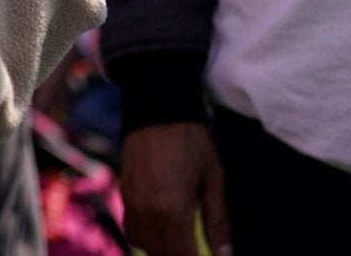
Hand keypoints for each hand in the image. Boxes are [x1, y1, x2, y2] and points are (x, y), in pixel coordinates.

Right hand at [120, 122, 230, 255]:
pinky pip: (133, 230)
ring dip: (163, 250)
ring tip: (181, 240)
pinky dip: (147, 237)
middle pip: (163, 255)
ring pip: (146, 245)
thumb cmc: (191, 141)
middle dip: (181, 255)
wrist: (157, 109)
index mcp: (173, 211)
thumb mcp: (213, 179)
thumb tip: (226, 254)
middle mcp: (148, 213)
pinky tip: (161, 228)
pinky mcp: (124, 195)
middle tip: (197, 247)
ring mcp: (133, 205)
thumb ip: (218, 222)